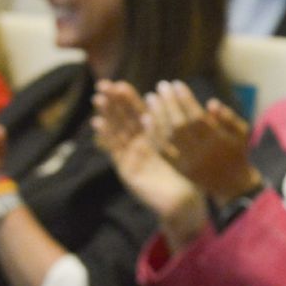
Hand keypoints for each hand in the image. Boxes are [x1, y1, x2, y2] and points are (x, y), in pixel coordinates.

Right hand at [93, 81, 202, 227]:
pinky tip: (97, 123)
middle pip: (125, 119)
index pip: (139, 113)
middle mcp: (140, 144)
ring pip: (117, 132)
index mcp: (154, 135)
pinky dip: (106, 136)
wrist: (184, 201)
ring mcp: (131, 156)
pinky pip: (115, 151)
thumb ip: (173, 126)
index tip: (119, 84)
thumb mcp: (182, 146)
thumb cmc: (189, 174)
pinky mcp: (126, 169)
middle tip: (102, 85)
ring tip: (97, 99)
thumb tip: (166, 99)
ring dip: (107, 116)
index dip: (128, 99)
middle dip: (114, 102)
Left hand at [143, 81, 258, 201]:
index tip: (177, 84)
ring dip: (157, 115)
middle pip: (180, 125)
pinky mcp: (178, 169)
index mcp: (218, 142)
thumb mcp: (242, 132)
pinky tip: (146, 119)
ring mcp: (188, 162)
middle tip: (161, 86)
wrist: (232, 183)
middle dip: (169, 103)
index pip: (198, 117)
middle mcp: (201, 152)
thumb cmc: (237, 151)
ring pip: (168, 137)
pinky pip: (162, 151)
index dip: (186, 100)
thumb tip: (211, 103)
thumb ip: (229, 117)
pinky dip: (153, 134)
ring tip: (151, 97)